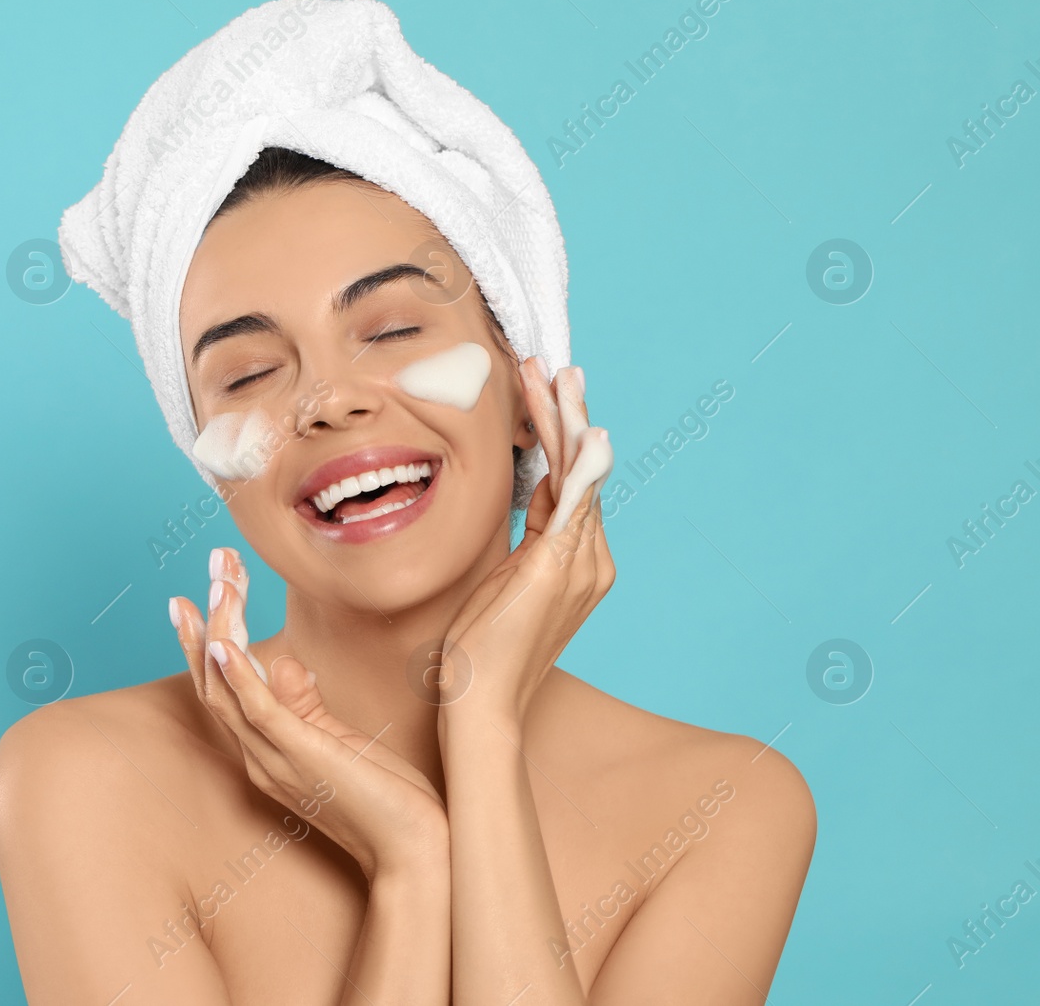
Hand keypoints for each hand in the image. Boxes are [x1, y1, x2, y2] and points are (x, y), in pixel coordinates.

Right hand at [170, 548, 449, 880]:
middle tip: (211, 565)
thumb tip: (285, 661)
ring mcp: (275, 760)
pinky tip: (224, 642)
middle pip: (212, 683)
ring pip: (226, 689)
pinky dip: (237, 676)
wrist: (414, 852)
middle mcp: (259, 757)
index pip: (222, 689)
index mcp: (266, 751)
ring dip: (216, 631)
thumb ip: (306, 703)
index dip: (205, 640)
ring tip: (217, 582)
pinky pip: (257, 713)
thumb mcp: (339, 740)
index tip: (201, 594)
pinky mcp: (301, 758)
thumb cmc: (386, 799)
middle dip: (205, 621)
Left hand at [438, 360, 615, 728]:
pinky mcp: (560, 570)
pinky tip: (589, 436)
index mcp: (574, 560)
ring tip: (560, 377)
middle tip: (555, 367)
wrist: (482, 704)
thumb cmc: (481, 652)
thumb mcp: (501, 580)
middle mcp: (590, 559)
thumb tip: (530, 495)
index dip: (555, 434)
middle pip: (579, 470)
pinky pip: (577, 508)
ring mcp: (581, 565)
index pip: (567, 481)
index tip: (541, 391)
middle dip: (564, 414)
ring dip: (568, 422)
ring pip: (579, 476)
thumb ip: (522, 540)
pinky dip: (584, 469)